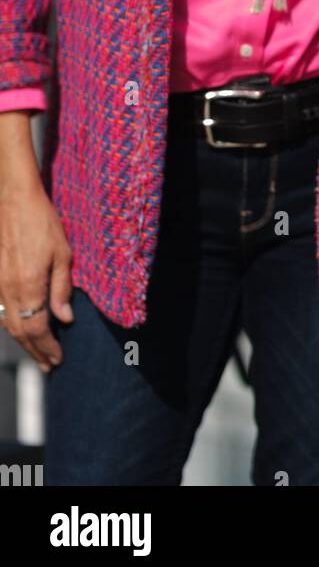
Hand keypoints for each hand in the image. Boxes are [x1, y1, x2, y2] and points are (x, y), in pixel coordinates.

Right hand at [0, 183, 72, 370]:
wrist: (15, 200)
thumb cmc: (43, 223)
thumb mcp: (63, 254)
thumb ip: (62, 289)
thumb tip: (65, 319)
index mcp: (29, 287)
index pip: (38, 329)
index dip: (47, 348)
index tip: (57, 360)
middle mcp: (9, 291)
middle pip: (21, 332)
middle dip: (35, 351)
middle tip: (48, 366)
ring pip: (8, 324)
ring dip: (23, 341)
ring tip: (37, 353)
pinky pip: (1, 311)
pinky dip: (12, 325)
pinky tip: (21, 328)